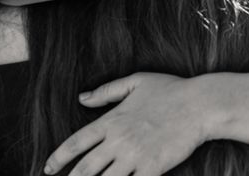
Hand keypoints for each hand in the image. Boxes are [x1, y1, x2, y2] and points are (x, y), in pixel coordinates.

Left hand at [44, 73, 207, 175]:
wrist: (200, 104)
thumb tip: (83, 97)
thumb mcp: (137, 81)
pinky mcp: (153, 168)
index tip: (47, 170)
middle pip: (84, 169)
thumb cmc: (171, 89)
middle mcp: (119, 140)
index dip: (58, 158)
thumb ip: (108, 90)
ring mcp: (135, 155)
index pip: (76, 143)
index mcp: (112, 119)